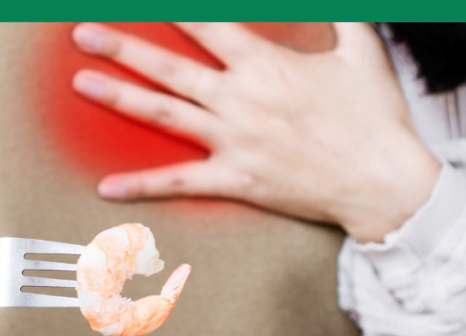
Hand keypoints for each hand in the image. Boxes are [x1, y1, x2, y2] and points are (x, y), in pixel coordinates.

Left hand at [71, 23, 440, 242]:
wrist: (383, 182)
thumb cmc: (375, 119)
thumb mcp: (363, 50)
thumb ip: (340, 13)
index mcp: (266, 64)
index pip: (208, 22)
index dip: (176, 7)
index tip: (146, 0)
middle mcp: (239, 99)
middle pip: (168, 66)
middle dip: (122, 46)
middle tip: (83, 33)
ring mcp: (233, 140)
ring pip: (164, 115)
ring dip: (120, 97)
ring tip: (82, 83)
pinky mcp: (235, 179)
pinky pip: (179, 182)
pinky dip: (142, 185)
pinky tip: (106, 187)